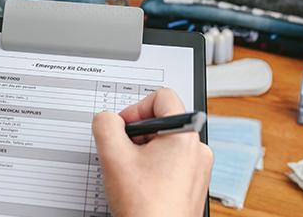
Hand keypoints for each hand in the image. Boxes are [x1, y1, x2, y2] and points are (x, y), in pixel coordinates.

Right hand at [92, 88, 212, 216]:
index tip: (124, 127)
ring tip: (132, 171)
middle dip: (137, 132)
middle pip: (162, 119)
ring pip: (164, 141)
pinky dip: (152, 164)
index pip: (162, 96)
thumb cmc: (146, 208)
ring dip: (142, 149)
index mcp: (185, 136)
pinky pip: (170, 160)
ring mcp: (197, 168)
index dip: (137, 107)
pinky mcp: (192, 182)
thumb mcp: (114, 156)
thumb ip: (105, 124)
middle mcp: (197, 149)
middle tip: (123, 152)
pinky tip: (141, 183)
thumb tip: (108, 119)